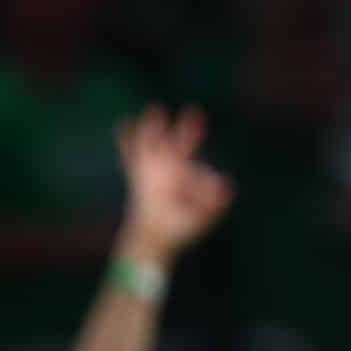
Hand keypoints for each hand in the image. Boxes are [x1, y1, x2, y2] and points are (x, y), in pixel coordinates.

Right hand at [117, 105, 234, 263]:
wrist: (151, 240)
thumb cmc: (175, 233)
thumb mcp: (199, 220)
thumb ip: (213, 205)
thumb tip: (227, 187)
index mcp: (186, 183)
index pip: (199, 173)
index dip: (206, 185)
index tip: (215, 193)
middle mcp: (169, 174)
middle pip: (180, 147)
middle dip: (189, 132)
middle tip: (196, 112)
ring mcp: (153, 173)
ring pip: (153, 145)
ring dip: (154, 129)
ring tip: (155, 110)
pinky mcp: (139, 177)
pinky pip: (131, 157)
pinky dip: (127, 142)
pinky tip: (123, 124)